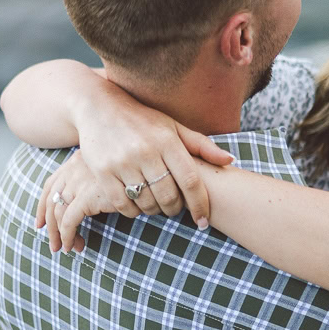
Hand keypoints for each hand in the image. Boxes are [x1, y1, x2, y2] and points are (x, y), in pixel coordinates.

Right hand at [36, 130, 230, 252]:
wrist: (98, 107)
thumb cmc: (142, 119)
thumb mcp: (173, 127)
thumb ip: (201, 145)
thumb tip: (230, 161)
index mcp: (167, 141)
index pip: (190, 181)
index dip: (200, 205)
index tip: (203, 221)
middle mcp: (146, 151)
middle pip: (169, 197)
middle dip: (175, 209)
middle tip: (174, 208)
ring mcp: (122, 163)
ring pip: (146, 203)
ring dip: (154, 211)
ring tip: (155, 204)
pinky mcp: (103, 172)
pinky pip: (123, 205)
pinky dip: (133, 211)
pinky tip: (136, 204)